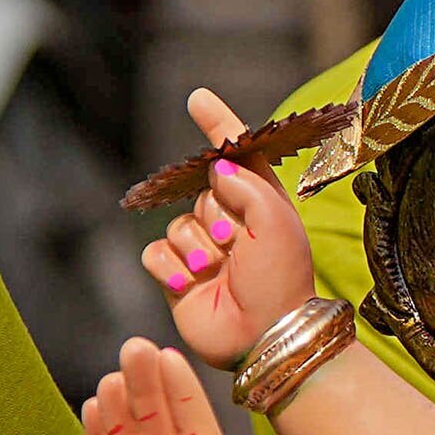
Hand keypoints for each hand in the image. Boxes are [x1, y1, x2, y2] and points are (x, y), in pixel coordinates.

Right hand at [83, 335, 259, 434]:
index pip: (192, 418)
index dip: (180, 388)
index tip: (169, 355)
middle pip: (155, 417)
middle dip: (147, 383)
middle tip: (135, 346)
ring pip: (126, 432)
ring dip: (121, 403)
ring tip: (114, 376)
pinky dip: (97, 434)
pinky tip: (95, 405)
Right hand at [144, 85, 320, 364]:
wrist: (264, 336)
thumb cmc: (280, 280)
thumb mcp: (275, 224)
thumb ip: (248, 185)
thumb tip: (219, 166)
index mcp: (263, 204)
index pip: (237, 154)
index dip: (219, 126)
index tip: (199, 98)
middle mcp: (232, 220)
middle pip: (200, 191)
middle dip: (216, 214)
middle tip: (238, 243)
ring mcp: (203, 248)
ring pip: (175, 224)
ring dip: (196, 247)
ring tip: (219, 271)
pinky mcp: (178, 274)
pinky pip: (154, 253)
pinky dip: (171, 267)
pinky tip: (192, 284)